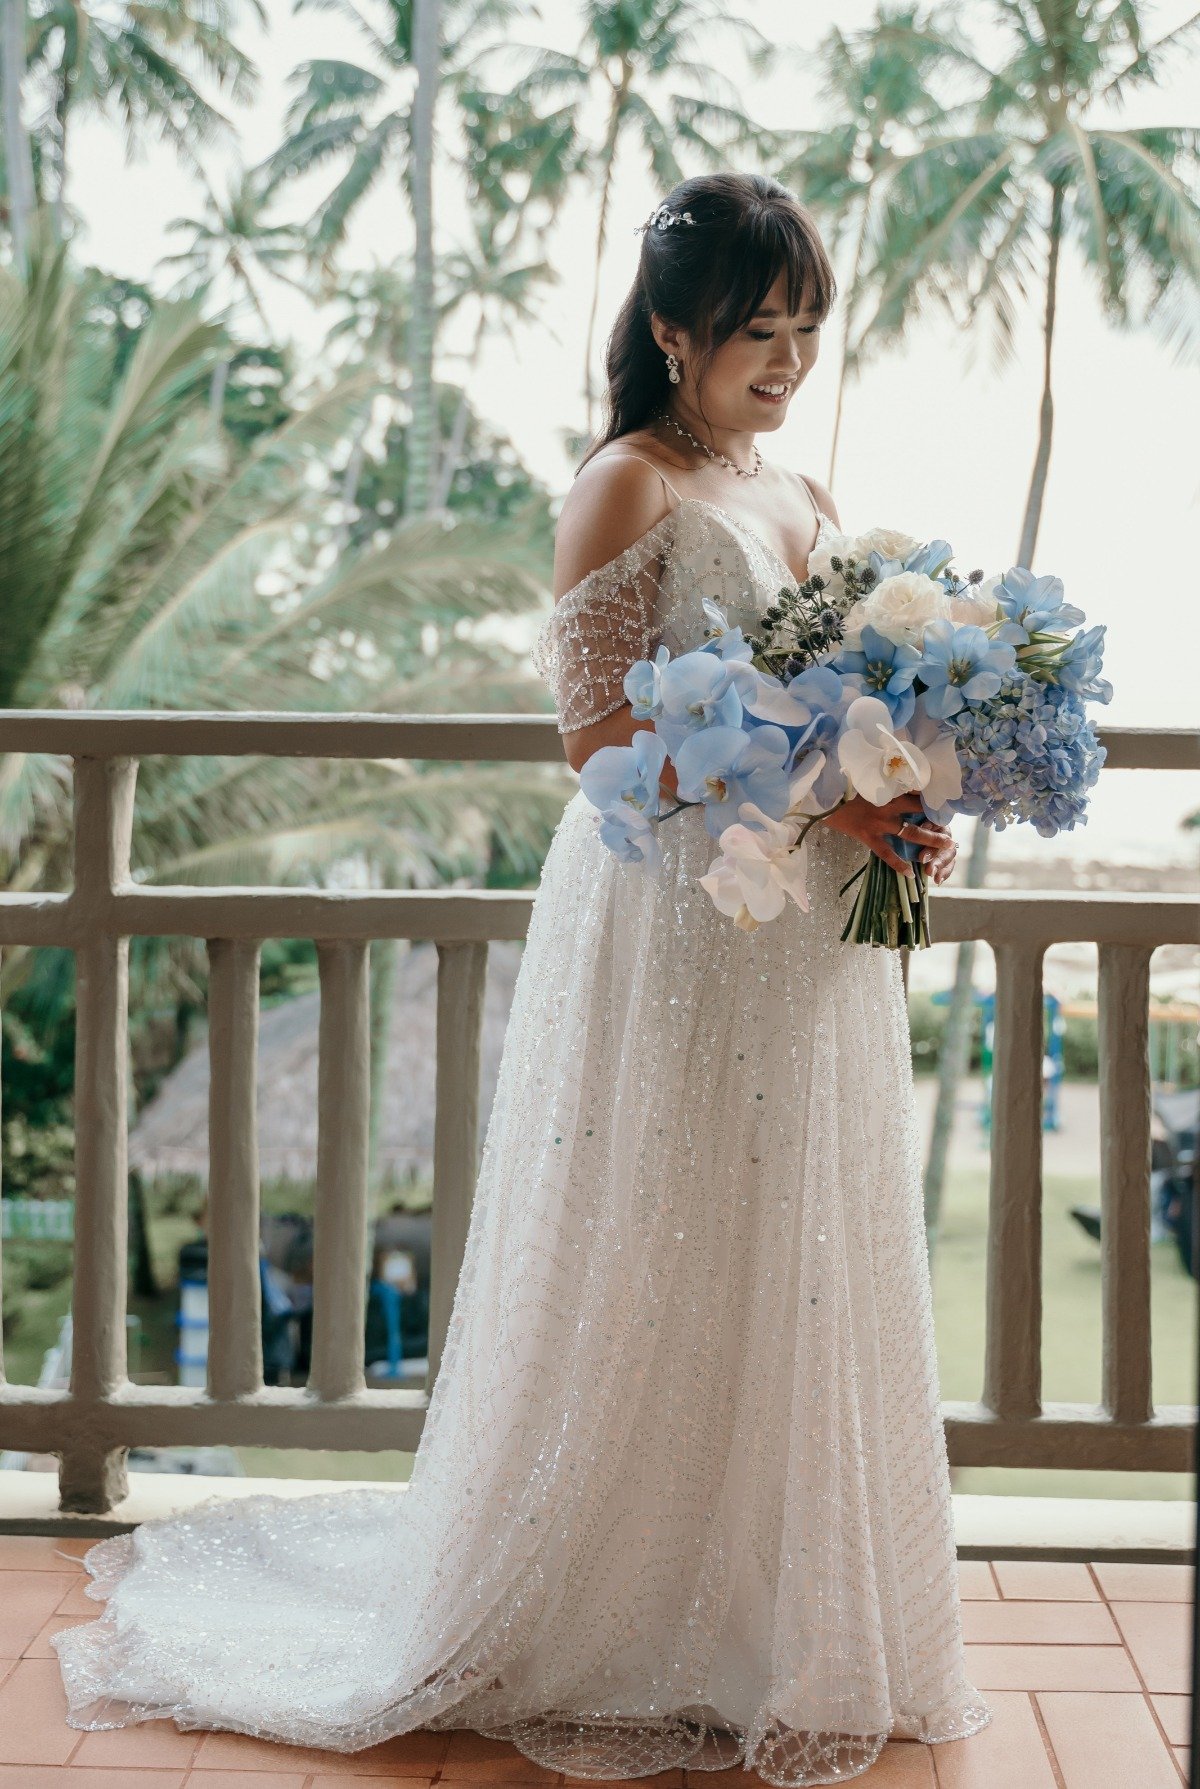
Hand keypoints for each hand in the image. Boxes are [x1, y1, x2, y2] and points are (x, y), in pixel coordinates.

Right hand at [820, 793, 954, 880]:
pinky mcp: (868, 837)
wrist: (821, 801)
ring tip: (947, 845)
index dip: (932, 797)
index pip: (917, 792)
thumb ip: (882, 783)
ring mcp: (879, 823)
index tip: (946, 800)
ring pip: (911, 832)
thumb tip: (898, 780)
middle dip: (938, 818)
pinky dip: (899, 864)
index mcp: (888, 790)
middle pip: (920, 812)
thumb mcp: (864, 781)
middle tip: (955, 822)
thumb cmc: (842, 789)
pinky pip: (887, 853)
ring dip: (930, 839)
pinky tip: (911, 873)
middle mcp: (888, 806)